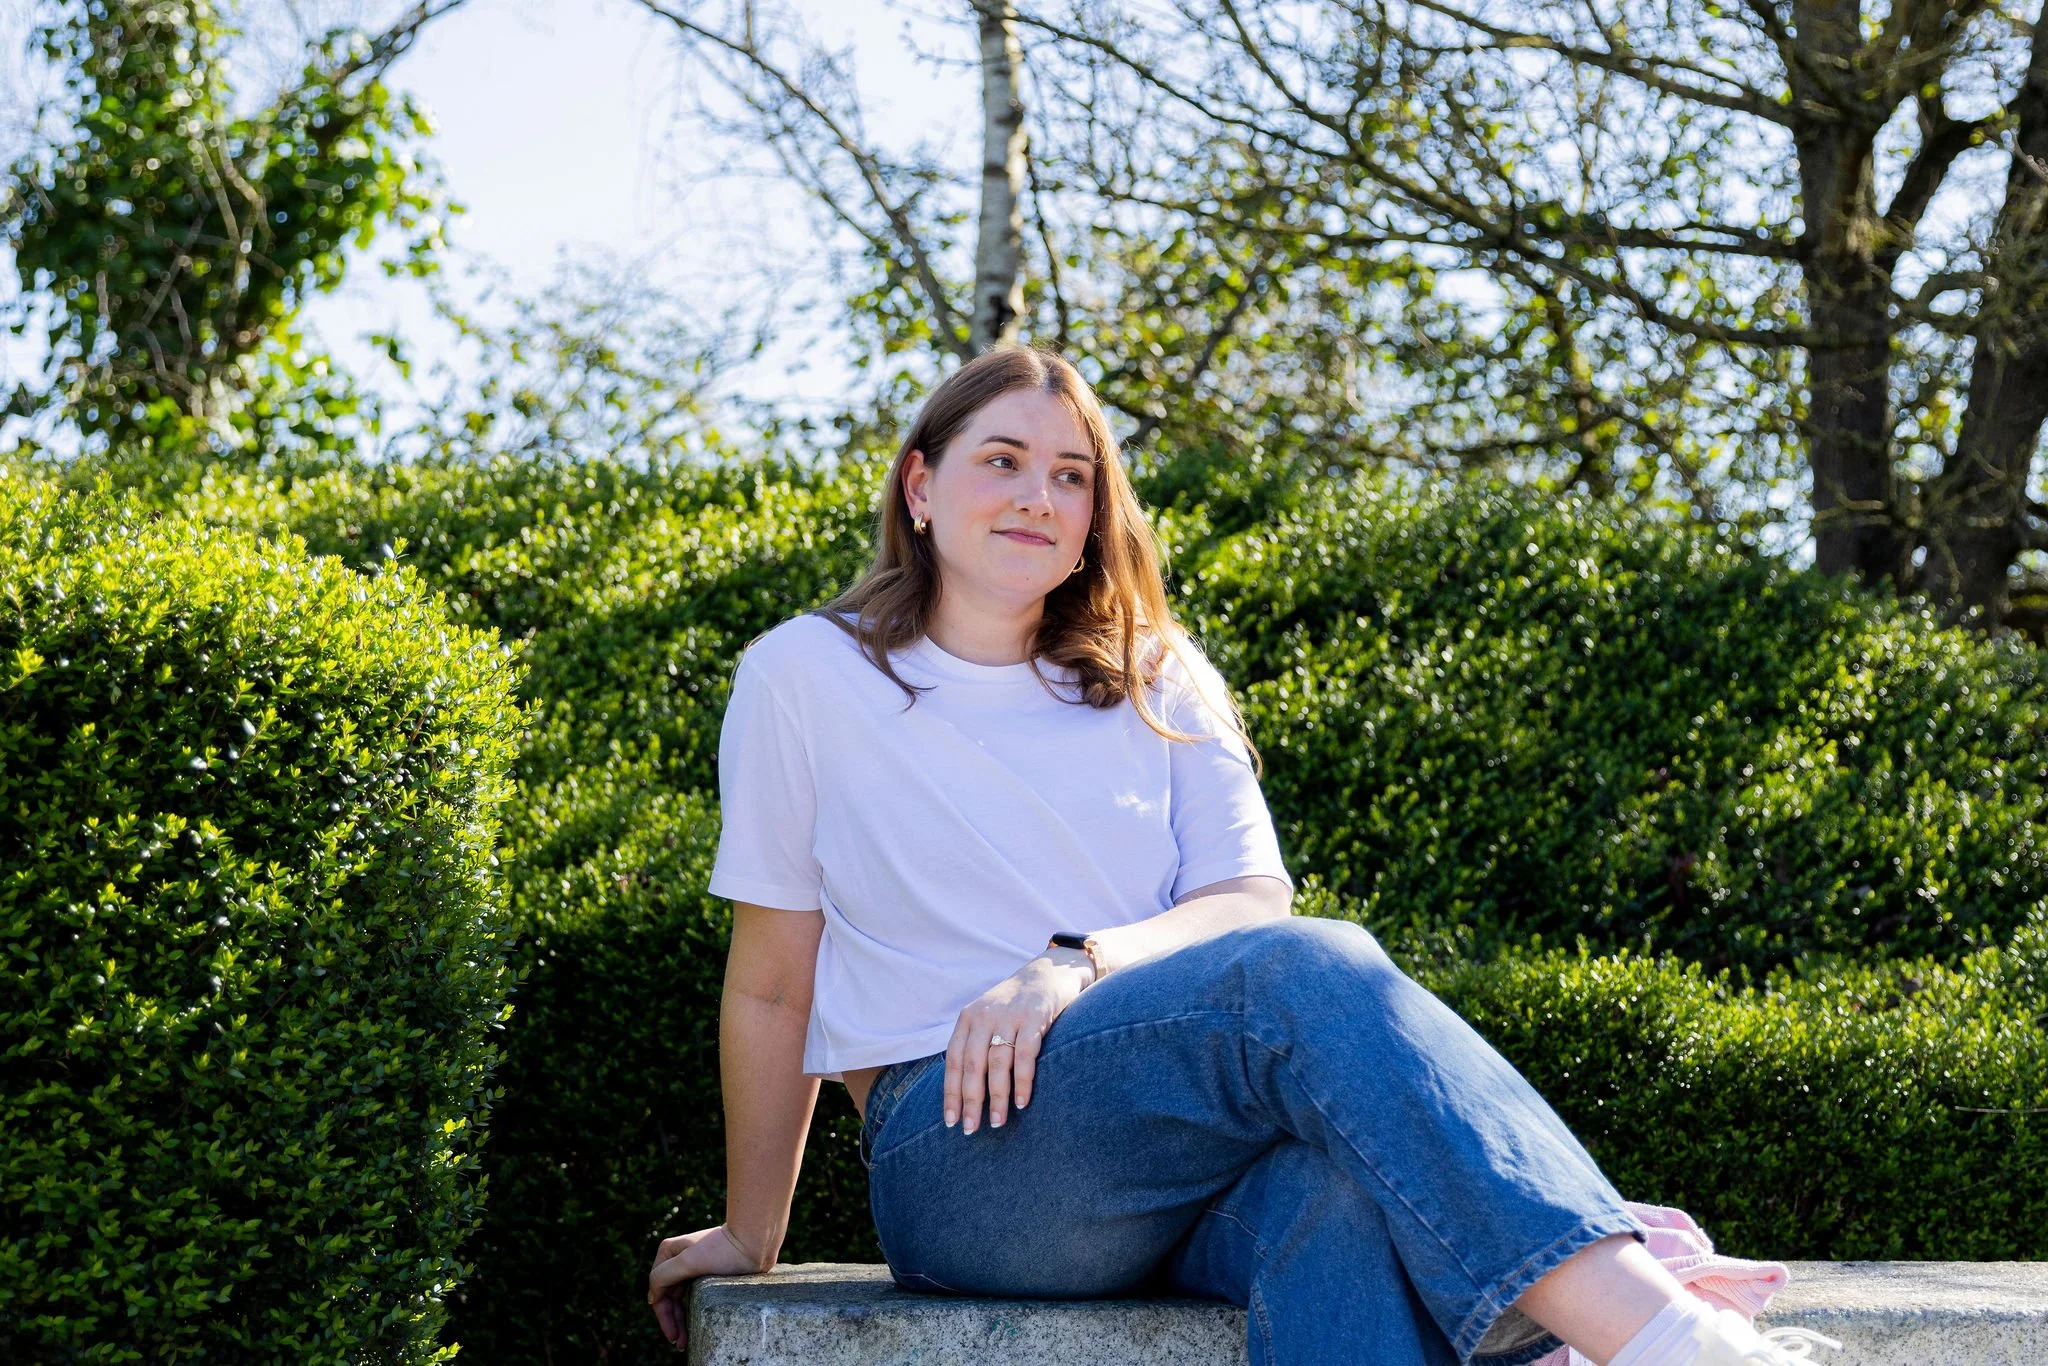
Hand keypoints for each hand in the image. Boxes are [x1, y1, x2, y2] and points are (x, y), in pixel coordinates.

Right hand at [647, 1223, 768, 1349]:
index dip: (663, 1315)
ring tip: (683, 1342)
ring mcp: (691, 1265)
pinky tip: (693, 1325)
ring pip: (680, 1297)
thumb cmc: (722, 1249)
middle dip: (671, 1321)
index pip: (658, 1289)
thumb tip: (652, 1297)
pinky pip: (693, 1295)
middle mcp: (677, 1258)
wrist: (754, 1242)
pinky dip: (690, 1310)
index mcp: (668, 1252)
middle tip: (679, 1344)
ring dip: (679, 1319)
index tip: (672, 1335)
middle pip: (668, 1296)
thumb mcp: (688, 1261)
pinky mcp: (706, 1272)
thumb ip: (663, 1276)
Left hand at [945, 951, 1092, 1135]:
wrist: (1048, 971)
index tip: (950, 1120)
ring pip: (997, 1063)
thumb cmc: (1016, 1004)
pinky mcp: (1035, 1017)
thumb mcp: (988, 1016)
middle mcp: (985, 1016)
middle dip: (970, 1100)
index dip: (951, 1092)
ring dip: (997, 1097)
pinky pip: (1025, 1055)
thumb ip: (974, 1043)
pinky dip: (1022, 1081)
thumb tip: (963, 1090)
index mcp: (968, 1018)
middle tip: (970, 1129)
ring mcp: (1010, 1016)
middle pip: (972, 1064)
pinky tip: (1022, 1102)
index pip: (953, 1060)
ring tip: (997, 1123)